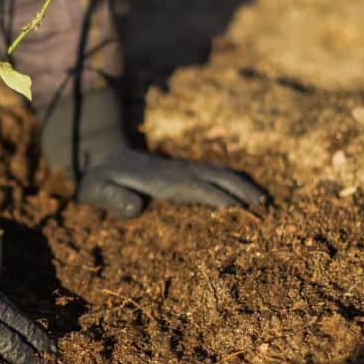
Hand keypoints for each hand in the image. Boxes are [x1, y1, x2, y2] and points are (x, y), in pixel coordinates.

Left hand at [40, 87, 267, 217]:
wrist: (97, 154)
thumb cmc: (97, 179)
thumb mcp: (96, 190)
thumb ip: (113, 199)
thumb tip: (135, 208)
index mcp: (159, 180)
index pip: (194, 188)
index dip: (217, 197)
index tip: (241, 209)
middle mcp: (174, 172)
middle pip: (215, 178)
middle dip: (241, 191)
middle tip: (267, 208)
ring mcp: (179, 169)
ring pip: (218, 173)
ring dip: (242, 186)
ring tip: (265, 203)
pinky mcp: (180, 171)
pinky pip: (212, 174)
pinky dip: (232, 182)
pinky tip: (245, 193)